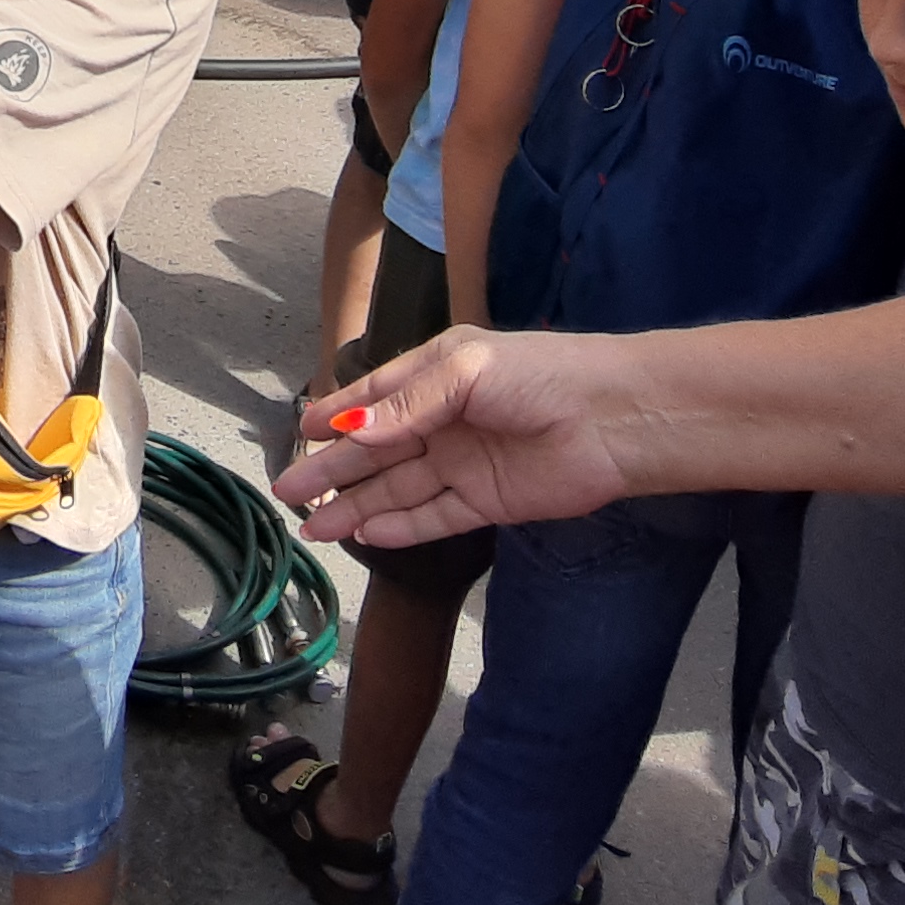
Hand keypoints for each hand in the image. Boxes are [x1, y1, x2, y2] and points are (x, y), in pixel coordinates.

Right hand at [270, 328, 639, 548]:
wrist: (616, 421)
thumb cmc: (543, 375)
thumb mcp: (466, 372)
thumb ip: (407, 404)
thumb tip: (351, 433)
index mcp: (437, 375)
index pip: (374, 398)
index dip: (336, 416)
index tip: (299, 432)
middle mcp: (444, 421)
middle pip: (377, 451)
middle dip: (332, 471)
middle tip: (288, 492)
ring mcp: (464, 465)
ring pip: (397, 489)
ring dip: (356, 506)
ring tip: (313, 525)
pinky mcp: (487, 502)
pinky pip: (433, 517)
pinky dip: (399, 527)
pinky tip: (366, 533)